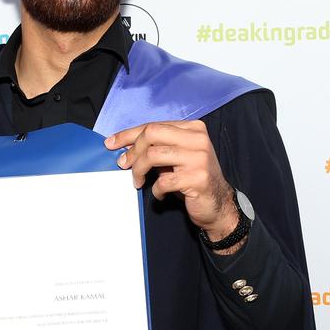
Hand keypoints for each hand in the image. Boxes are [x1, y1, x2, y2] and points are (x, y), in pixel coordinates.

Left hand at [104, 121, 240, 242]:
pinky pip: (163, 181)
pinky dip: (156, 190)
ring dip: (139, 170)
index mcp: (193, 128)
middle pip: (151, 134)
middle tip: (123, 164)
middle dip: (132, 150)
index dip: (128, 134)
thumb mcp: (176, 157)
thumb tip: (124, 145)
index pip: (153, 125)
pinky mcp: (198, 178)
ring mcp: (199, 157)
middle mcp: (198, 139)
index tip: (111, 143)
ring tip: (138, 181)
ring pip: (153, 155)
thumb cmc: (192, 179)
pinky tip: (160, 194)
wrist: (218, 203)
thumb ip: (157, 147)